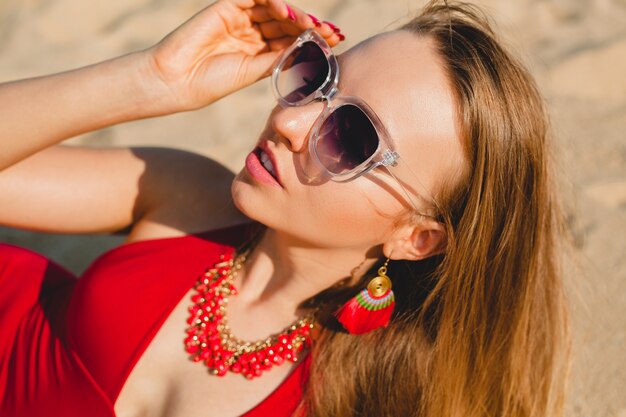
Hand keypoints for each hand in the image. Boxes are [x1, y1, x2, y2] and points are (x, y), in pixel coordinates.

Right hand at [144, 0, 342, 111]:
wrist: (176, 81)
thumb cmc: (211, 83)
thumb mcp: (253, 72)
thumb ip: (279, 59)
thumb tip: (310, 53)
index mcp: (258, 52)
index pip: (291, 40)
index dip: (313, 39)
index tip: (337, 42)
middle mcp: (251, 32)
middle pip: (287, 23)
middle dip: (311, 26)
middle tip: (332, 33)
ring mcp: (240, 18)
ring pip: (275, 9)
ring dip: (296, 15)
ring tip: (312, 25)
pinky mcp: (227, 5)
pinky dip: (274, 1)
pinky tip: (287, 12)